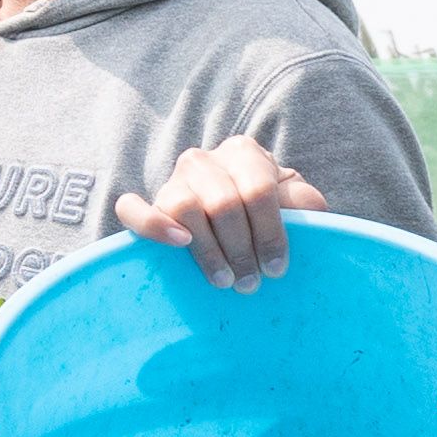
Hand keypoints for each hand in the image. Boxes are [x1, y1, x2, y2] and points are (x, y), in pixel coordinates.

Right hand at [114, 135, 326, 288]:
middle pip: (223, 203)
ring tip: (224, 280)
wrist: (236, 217)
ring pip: (184, 207)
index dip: (270, 233)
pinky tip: (179, 244)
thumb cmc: (269, 212)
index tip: (277, 269)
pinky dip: (152, 225)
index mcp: (243, 153)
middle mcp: (204, 160)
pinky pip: (132, 209)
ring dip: (208, 251)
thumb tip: (301, 213)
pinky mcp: (148, 202)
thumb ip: (303, 204)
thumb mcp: (294, 203)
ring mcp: (173, 180)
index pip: (257, 190)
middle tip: (251, 283)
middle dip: (241, 250)